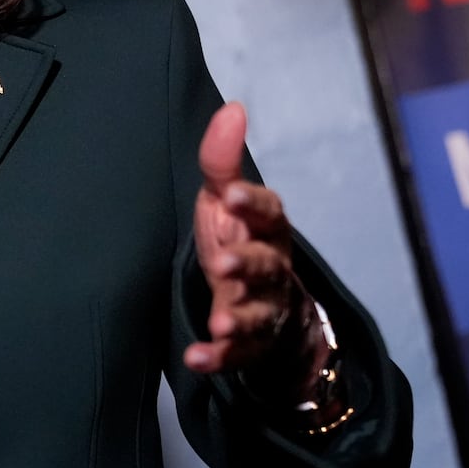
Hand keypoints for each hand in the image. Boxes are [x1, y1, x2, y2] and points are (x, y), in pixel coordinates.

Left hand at [182, 102, 324, 397]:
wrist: (270, 310)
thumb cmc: (241, 242)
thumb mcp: (226, 202)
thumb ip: (222, 162)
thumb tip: (233, 107)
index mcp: (267, 231)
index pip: (270, 213)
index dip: (254, 203)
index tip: (231, 195)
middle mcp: (272, 270)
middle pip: (268, 266)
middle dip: (248, 264)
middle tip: (222, 263)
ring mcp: (262, 310)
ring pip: (258, 314)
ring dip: (239, 317)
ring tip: (219, 321)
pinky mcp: (248, 345)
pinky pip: (237, 355)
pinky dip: (218, 358)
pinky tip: (196, 359)